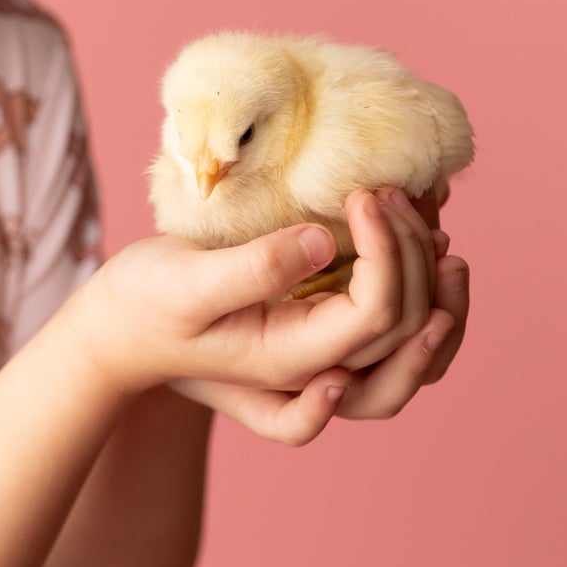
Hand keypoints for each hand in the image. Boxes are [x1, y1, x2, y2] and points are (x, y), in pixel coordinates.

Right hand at [169, 185, 468, 443]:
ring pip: (411, 358)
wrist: (116, 335)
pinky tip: (421, 263)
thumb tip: (321, 243)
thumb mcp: (185, 283)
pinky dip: (419, 309)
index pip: (376, 314)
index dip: (387, 250)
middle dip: (417, 260)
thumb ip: (253, 268)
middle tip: (390, 196)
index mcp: (288, 360)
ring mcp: (319, 364)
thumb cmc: (143, 306)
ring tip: (450, 250)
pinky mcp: (317, 341)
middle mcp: (314, 373)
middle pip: (406, 333)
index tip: (361, 194)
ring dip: (442, 307)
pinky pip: (390, 342)